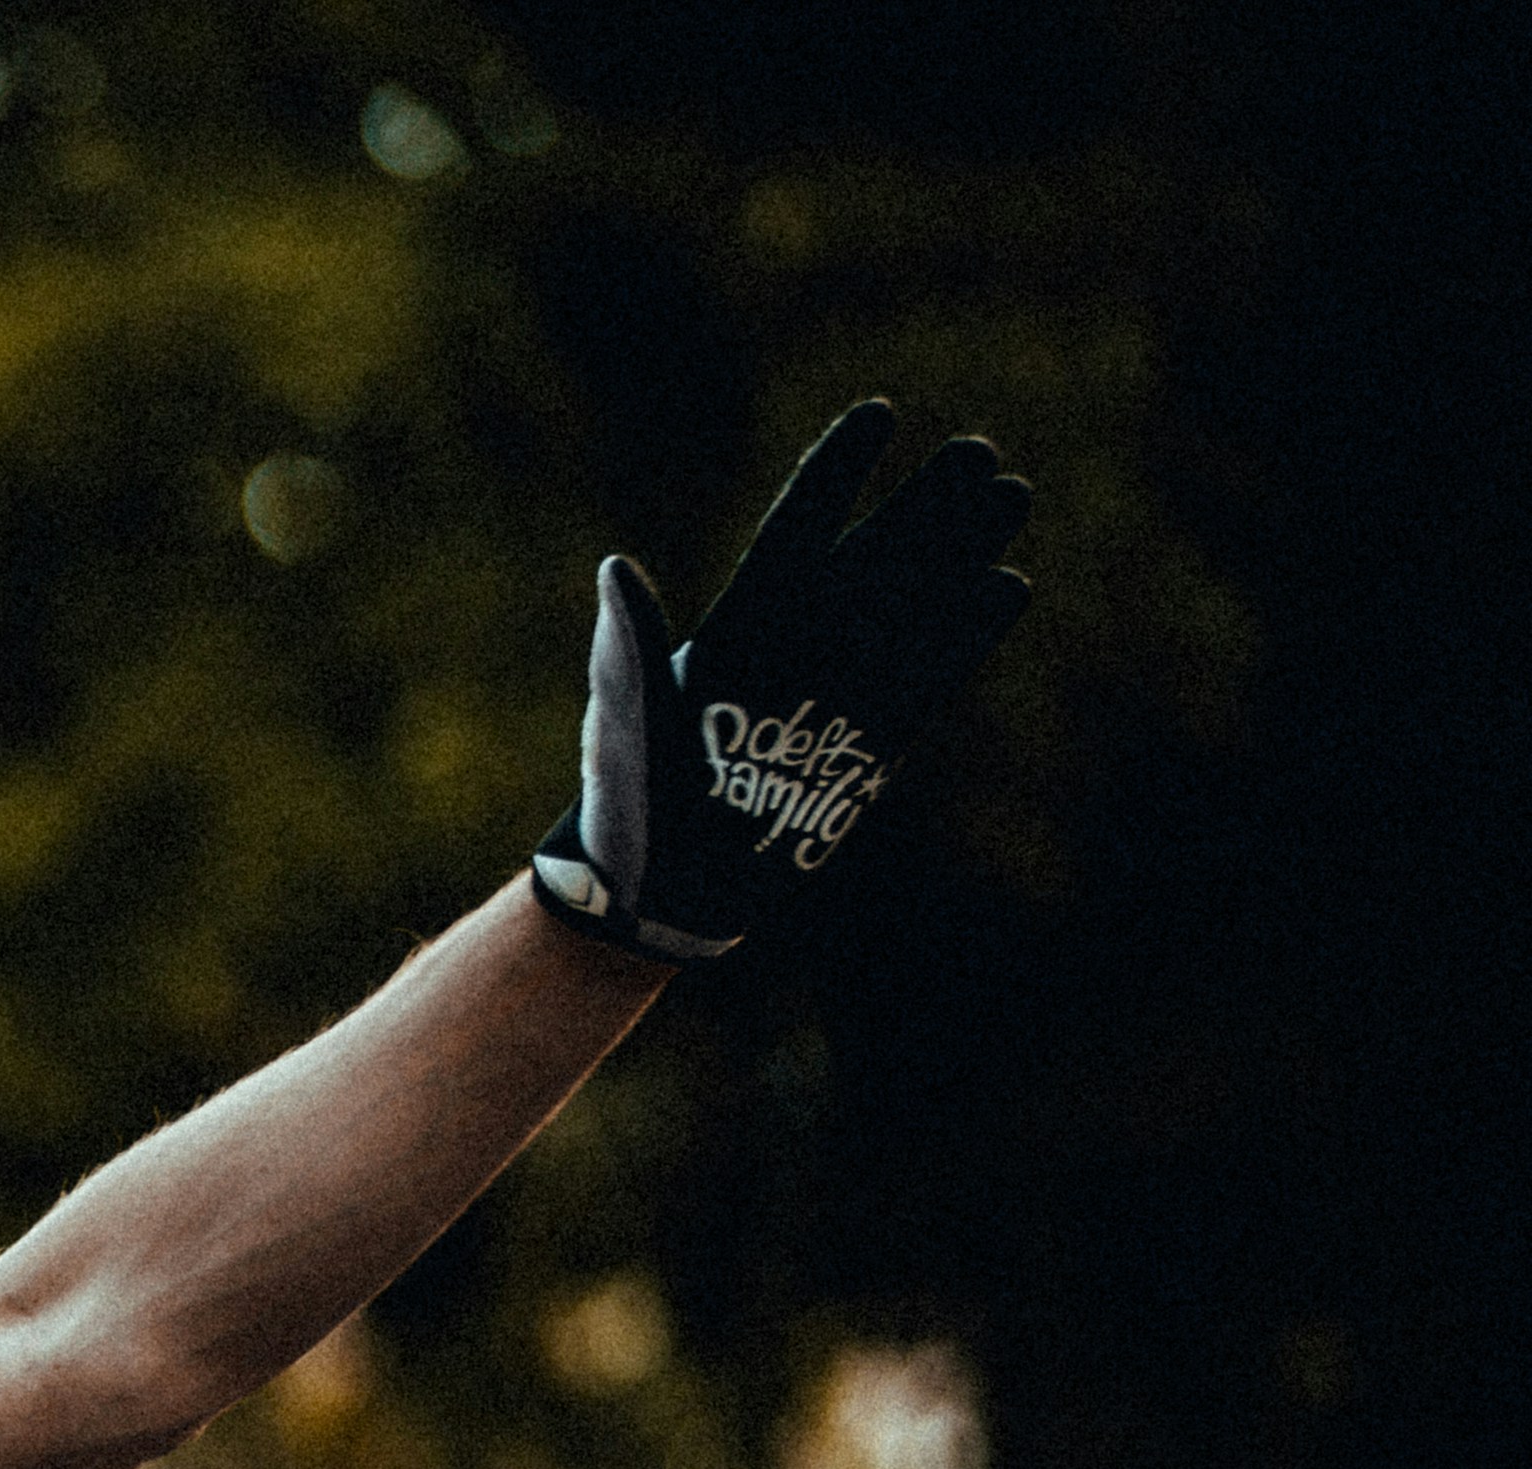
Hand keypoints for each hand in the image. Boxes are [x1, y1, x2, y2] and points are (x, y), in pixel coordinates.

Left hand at [532, 402, 1032, 960]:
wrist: (660, 892)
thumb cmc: (626, 804)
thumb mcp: (627, 723)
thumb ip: (634, 648)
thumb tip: (617, 569)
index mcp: (736, 628)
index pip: (796, 531)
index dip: (837, 475)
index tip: (881, 415)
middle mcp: (795, 647)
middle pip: (871, 557)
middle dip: (923, 505)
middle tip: (980, 451)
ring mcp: (837, 690)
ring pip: (910, 606)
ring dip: (957, 552)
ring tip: (1011, 493)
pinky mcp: (869, 741)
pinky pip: (929, 676)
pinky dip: (965, 635)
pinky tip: (1006, 587)